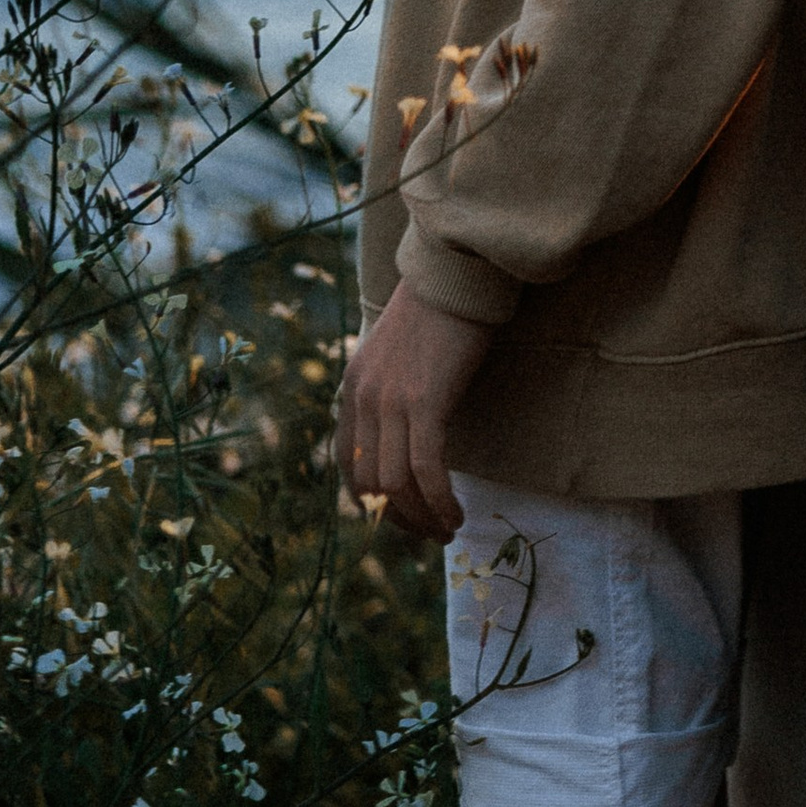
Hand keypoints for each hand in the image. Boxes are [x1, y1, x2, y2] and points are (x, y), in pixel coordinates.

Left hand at [338, 284, 495, 541]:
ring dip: (424, 517)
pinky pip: (425, 468)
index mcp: (352, 389)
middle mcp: (362, 399)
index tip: (404, 516)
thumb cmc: (440, 312)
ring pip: (397, 484)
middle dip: (401, 520)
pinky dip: (440, 500)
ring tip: (449, 529)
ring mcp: (390, 400)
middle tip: (431, 533)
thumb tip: (408, 437)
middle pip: (370, 483)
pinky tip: (456, 513)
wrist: (456, 273)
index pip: (348, 465)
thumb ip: (392, 394)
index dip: (374, 502)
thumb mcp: (399, 357)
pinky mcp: (424, 400)